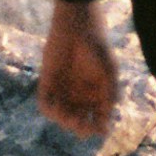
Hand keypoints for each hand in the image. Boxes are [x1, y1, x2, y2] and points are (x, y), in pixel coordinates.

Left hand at [37, 0, 117, 139]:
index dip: (98, 128)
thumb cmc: (97, 48)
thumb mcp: (109, 73)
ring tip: (70, 117)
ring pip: (62, 116)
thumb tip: (106, 123)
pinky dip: (50, 111)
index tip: (100, 129)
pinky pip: (45, 105)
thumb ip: (109, 96)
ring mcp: (63, 91)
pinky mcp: (47, 83)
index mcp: (97, 94)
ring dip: (65, 122)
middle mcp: (79, 95)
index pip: (97, 119)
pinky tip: (57, 108)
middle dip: (81, 128)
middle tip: (82, 123)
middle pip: (79, 122)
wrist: (77, 26)